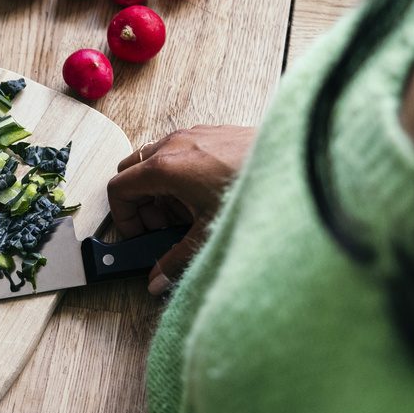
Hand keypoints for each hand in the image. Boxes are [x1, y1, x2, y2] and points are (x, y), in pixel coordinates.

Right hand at [108, 125, 255, 294]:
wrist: (295, 164)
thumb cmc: (252, 189)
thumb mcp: (208, 233)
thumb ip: (176, 260)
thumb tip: (157, 279)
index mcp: (164, 167)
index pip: (118, 189)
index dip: (123, 217)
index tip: (139, 235)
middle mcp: (173, 145)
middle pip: (131, 171)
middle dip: (140, 203)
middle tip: (162, 227)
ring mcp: (192, 135)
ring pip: (154, 160)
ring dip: (160, 189)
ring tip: (187, 214)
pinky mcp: (211, 133)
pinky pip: (179, 152)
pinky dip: (180, 174)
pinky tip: (205, 196)